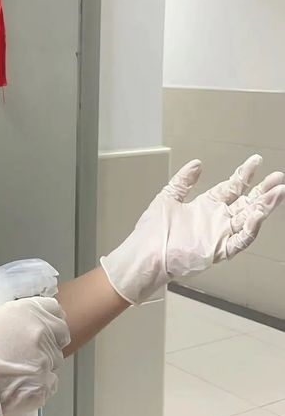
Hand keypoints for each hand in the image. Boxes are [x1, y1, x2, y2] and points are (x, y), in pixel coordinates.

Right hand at [0, 297, 69, 415]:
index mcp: (27, 312)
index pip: (54, 310)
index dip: (46, 318)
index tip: (37, 325)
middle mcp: (42, 335)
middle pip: (59, 337)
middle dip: (47, 342)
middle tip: (27, 351)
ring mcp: (45, 364)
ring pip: (53, 363)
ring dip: (40, 366)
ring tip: (16, 374)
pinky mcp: (43, 390)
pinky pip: (49, 386)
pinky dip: (37, 387)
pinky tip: (17, 389)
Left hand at [101, 155, 284, 304]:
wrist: (144, 254)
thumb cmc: (151, 232)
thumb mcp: (168, 197)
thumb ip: (184, 181)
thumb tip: (197, 163)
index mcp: (205, 207)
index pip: (231, 188)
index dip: (245, 175)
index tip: (256, 161)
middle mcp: (215, 220)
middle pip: (246, 203)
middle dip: (263, 191)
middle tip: (278, 178)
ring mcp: (219, 235)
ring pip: (248, 220)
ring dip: (264, 207)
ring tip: (278, 192)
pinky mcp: (218, 250)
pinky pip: (239, 240)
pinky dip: (251, 228)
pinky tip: (259, 214)